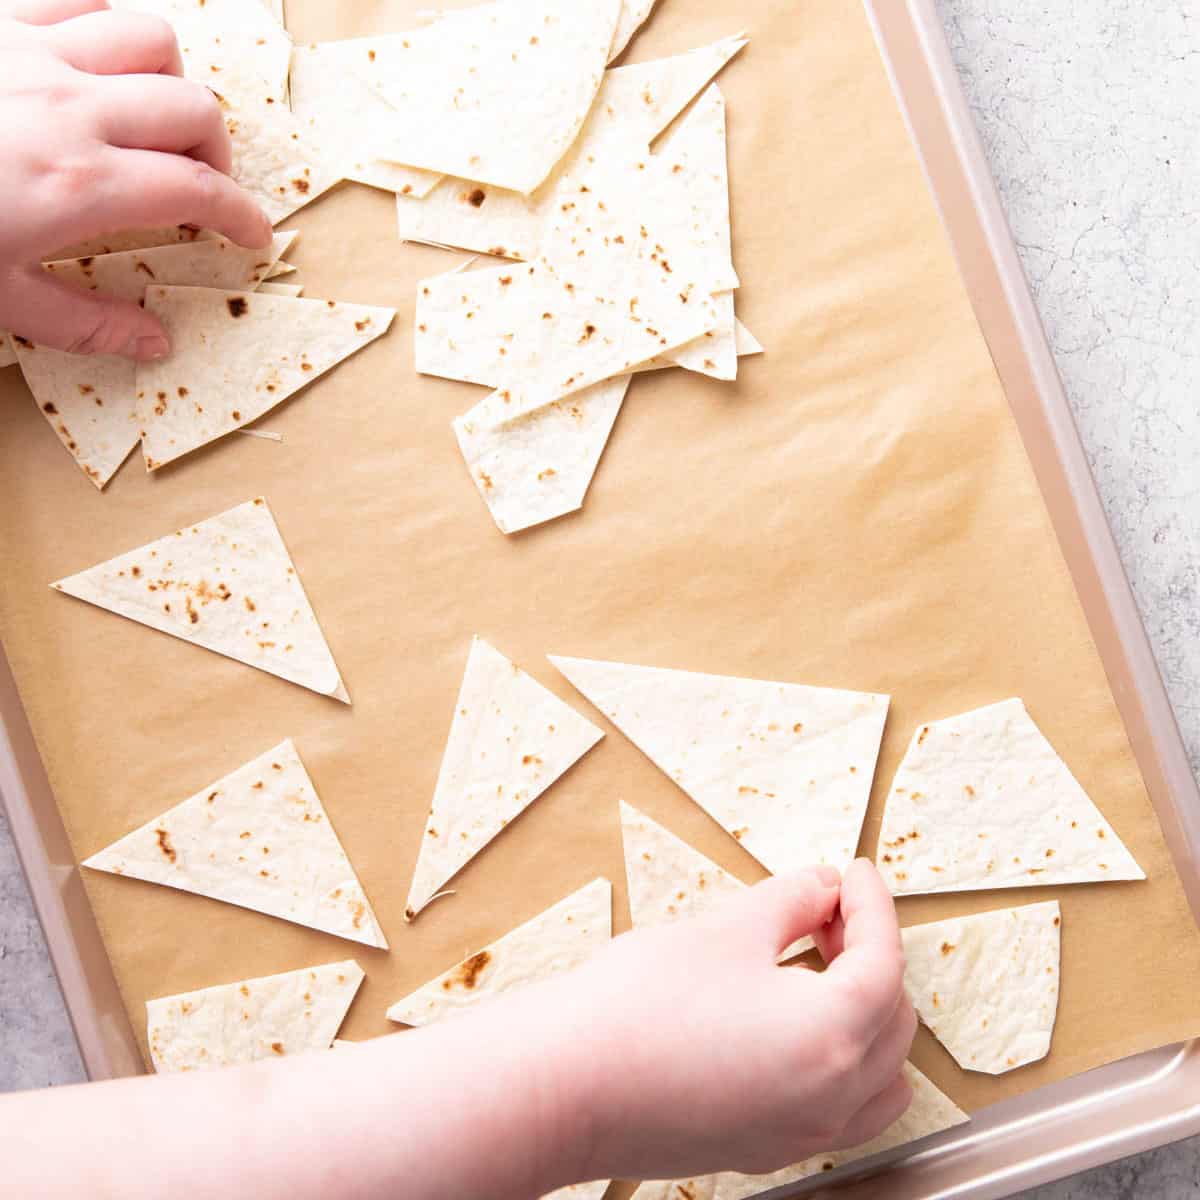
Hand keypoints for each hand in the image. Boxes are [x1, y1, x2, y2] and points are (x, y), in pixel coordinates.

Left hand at [0, 0, 271, 359]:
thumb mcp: (0, 299)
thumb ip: (87, 322)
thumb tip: (155, 343)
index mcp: (82, 185)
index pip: (199, 190)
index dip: (242, 215)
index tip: (253, 235)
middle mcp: (74, 109)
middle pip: (193, 109)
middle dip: (218, 152)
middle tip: (203, 186)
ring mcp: (34, 53)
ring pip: (150, 38)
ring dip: (171, 81)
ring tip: (156, 116)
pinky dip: (108, 26)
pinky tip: (100, 61)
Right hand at [554, 860, 915, 1182]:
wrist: (567, 1084)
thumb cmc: (639, 1005)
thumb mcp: (726, 929)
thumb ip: (791, 901)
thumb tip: (824, 888)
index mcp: (832, 1035)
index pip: (883, 961)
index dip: (873, 905)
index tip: (855, 873)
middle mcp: (830, 1097)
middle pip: (892, 1020)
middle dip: (870, 954)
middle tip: (827, 910)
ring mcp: (800, 1132)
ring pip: (879, 1076)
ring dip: (866, 1017)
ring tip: (818, 970)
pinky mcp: (765, 1149)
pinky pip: (840, 1109)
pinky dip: (841, 1061)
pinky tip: (793, 1023)